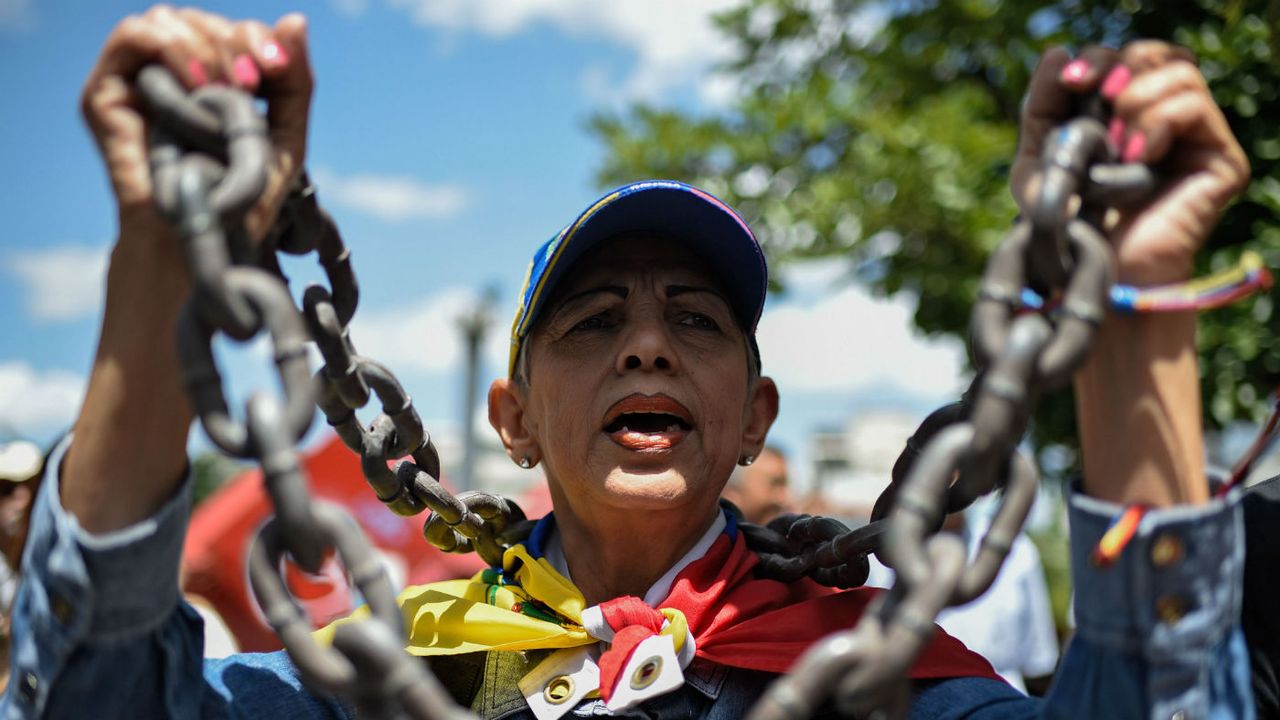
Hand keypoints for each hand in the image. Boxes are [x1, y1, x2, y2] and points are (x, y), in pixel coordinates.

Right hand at [81, 5, 313, 242]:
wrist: (204, 236)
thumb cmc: (244, 197)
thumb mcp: (283, 134)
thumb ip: (294, 81)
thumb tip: (295, 19)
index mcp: (213, 80)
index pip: (232, 31)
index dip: (256, 38)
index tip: (275, 68)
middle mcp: (173, 75)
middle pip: (201, 21)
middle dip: (232, 40)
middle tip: (250, 81)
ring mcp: (137, 82)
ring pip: (166, 20)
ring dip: (202, 44)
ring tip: (221, 85)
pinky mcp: (105, 93)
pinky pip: (130, 37)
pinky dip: (167, 45)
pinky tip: (194, 81)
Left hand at [1012, 42, 1248, 284]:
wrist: (1094, 273)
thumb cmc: (1066, 222)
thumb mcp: (1039, 159)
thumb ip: (1043, 105)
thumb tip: (1057, 53)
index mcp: (1125, 114)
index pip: (1124, 58)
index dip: (1098, 59)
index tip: (1070, 82)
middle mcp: (1165, 120)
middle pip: (1155, 54)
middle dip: (1119, 69)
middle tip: (1098, 100)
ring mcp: (1196, 138)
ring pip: (1180, 74)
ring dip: (1137, 102)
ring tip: (1118, 147)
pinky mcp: (1221, 160)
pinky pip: (1194, 108)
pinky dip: (1158, 122)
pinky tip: (1138, 157)